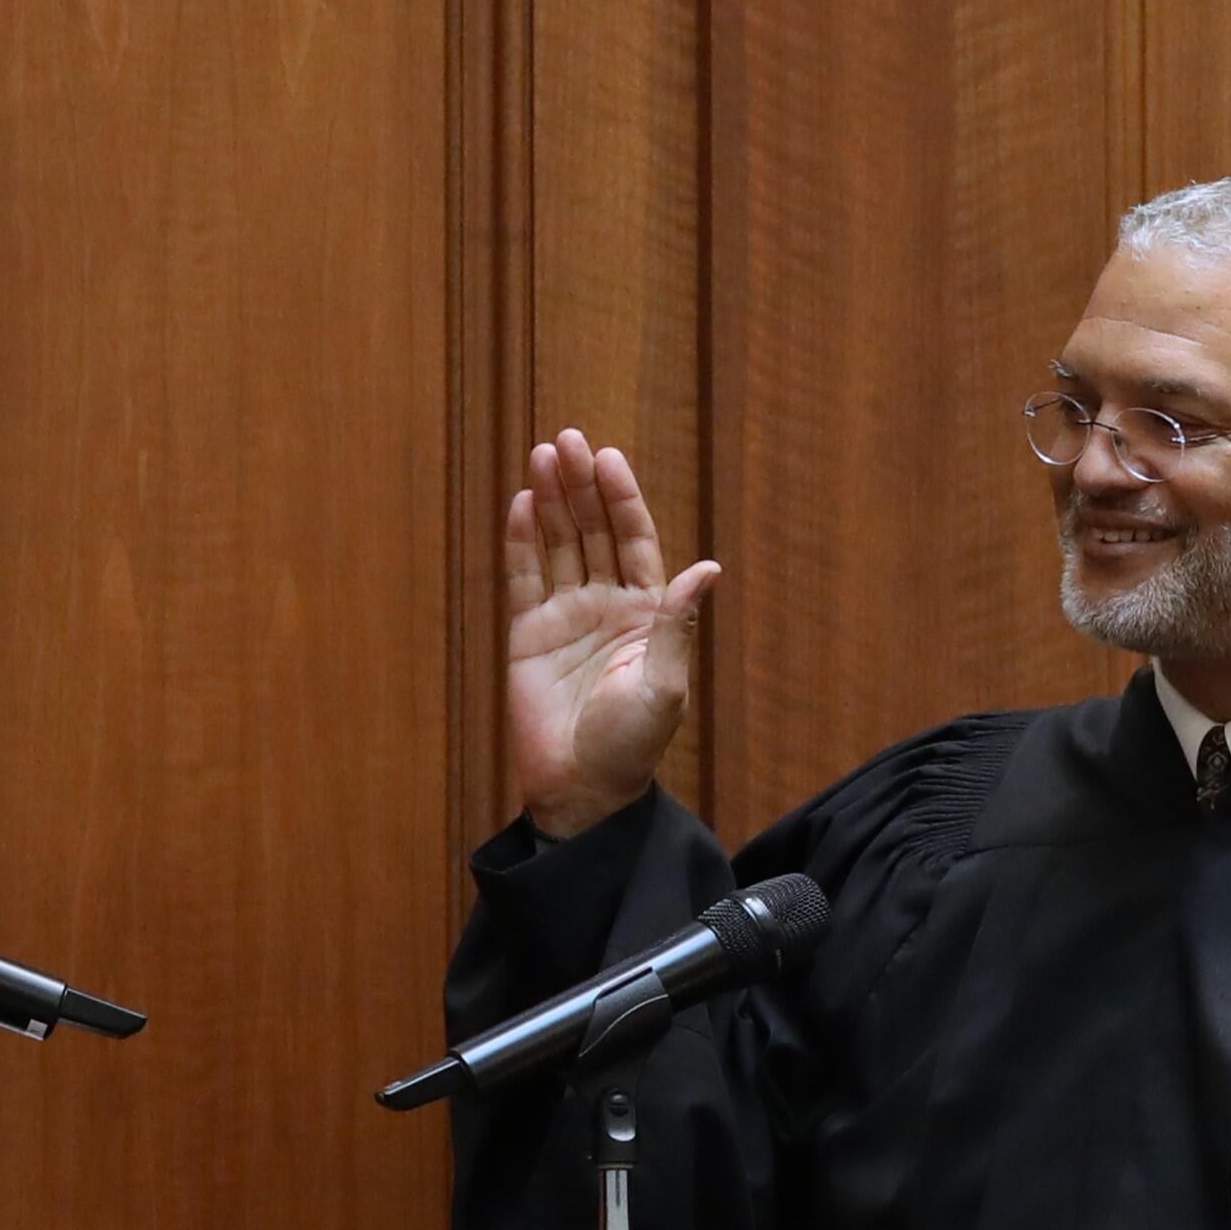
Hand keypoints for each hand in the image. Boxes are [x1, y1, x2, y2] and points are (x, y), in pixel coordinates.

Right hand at [504, 427, 718, 836]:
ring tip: (542, 456)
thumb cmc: (631, 744)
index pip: (633, 541)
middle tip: (568, 440)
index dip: (621, 499)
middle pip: (593, 531)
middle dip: (581, 485)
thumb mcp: (664, 684)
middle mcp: (606, 605)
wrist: (582, 789)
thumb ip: (676, 624)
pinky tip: (523, 505)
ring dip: (552, 501)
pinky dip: (522, 542)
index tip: (608, 459)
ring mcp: (565, 617)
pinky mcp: (528, 635)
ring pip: (559, 545)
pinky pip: (524, 578)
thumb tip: (707, 569)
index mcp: (645, 613)